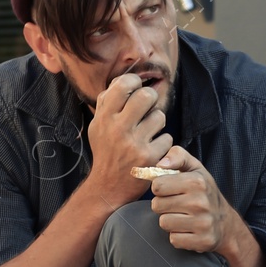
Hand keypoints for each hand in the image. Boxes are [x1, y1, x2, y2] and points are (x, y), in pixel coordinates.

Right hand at [86, 73, 169, 204]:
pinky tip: (153, 150)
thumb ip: (107, 101)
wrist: (108, 187)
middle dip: (151, 99)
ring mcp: (134, 144)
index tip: (136, 90)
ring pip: (160, 117)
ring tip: (148, 133)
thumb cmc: (106, 151)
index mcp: (104, 118)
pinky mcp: (149, 158)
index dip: (135, 83)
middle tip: (148, 108)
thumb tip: (126, 79)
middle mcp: (118, 129)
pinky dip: (163, 143)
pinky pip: (167, 138)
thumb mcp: (98, 125)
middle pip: (147, 96)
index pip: (124, 84)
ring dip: (157, 123)